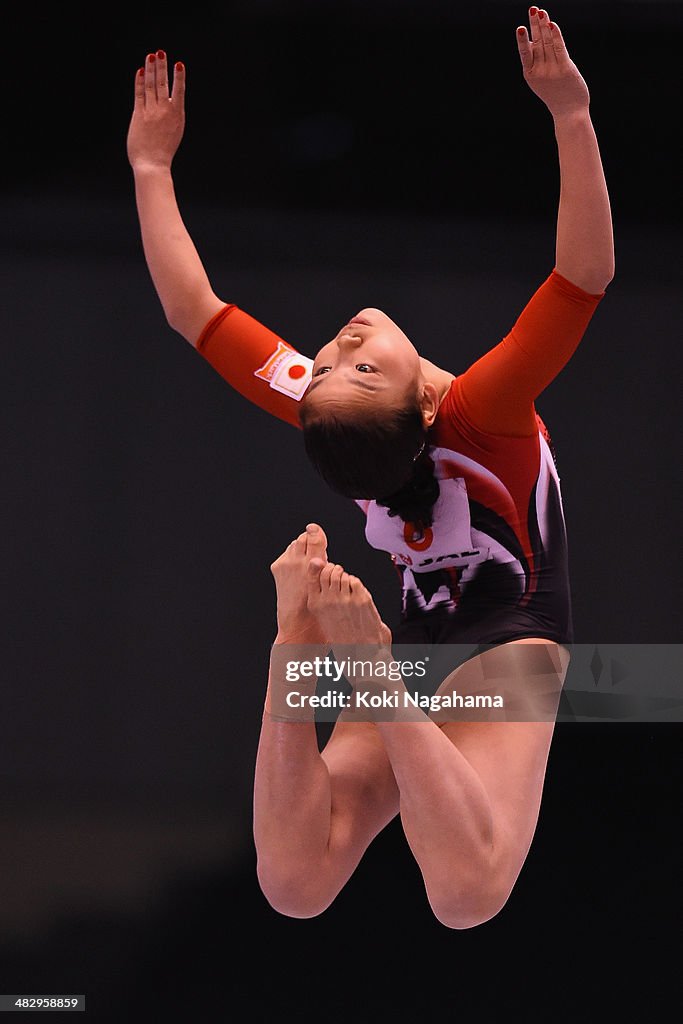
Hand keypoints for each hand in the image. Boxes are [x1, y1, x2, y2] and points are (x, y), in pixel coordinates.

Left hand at [127, 51, 185, 170]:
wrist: (153, 165)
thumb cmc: (162, 154)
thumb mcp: (173, 134)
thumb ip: (170, 118)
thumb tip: (167, 103)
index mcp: (177, 116)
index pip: (178, 92)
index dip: (178, 77)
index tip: (179, 64)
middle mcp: (165, 111)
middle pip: (164, 84)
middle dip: (163, 66)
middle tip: (161, 52)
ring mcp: (152, 112)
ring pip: (152, 85)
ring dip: (152, 69)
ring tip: (152, 55)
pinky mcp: (139, 115)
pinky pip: (140, 93)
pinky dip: (140, 81)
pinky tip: (141, 71)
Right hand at [516, 7, 589, 118]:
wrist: (569, 112)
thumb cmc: (556, 94)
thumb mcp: (542, 79)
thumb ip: (539, 60)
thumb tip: (536, 37)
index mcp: (530, 75)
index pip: (525, 53)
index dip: (523, 39)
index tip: (520, 27)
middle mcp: (539, 71)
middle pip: (537, 43)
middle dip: (534, 25)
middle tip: (532, 9)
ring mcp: (552, 70)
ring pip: (547, 43)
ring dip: (544, 25)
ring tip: (541, 12)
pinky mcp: (565, 68)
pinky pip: (559, 48)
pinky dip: (556, 35)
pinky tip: (552, 25)